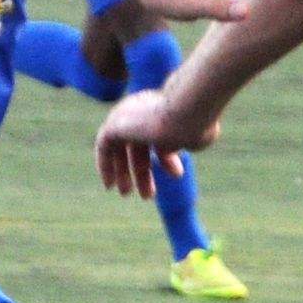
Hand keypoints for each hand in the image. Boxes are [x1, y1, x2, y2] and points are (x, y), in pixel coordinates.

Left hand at [97, 85, 213, 197]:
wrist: (186, 112)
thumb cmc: (198, 125)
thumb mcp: (197, 136)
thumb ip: (191, 139)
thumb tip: (191, 143)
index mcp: (165, 108)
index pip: (162, 136)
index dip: (166, 158)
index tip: (174, 174)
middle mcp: (144, 107)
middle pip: (140, 143)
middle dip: (142, 170)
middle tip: (148, 194)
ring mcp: (127, 114)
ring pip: (121, 147)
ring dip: (124, 172)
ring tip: (127, 195)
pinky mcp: (114, 124)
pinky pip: (105, 147)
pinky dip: (106, 165)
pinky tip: (109, 185)